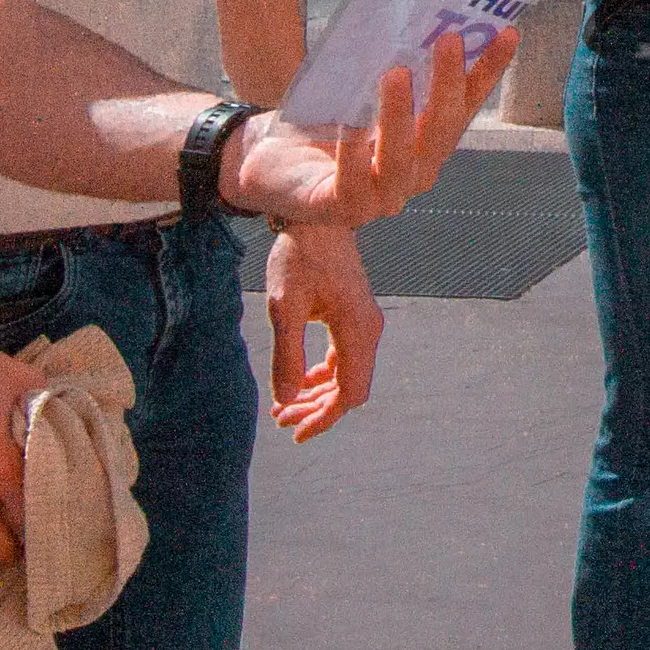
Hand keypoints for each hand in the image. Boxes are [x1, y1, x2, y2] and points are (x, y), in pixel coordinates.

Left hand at [225, 33, 515, 228]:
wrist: (267, 164)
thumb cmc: (322, 122)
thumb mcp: (361, 90)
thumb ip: (392, 67)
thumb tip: (414, 14)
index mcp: (426, 145)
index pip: (465, 106)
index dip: (488, 72)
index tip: (508, 32)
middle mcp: (414, 174)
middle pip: (440, 131)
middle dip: (447, 85)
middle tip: (448, 39)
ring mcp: (381, 198)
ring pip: (401, 159)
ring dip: (400, 116)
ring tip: (396, 72)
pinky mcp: (341, 209)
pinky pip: (352, 182)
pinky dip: (353, 154)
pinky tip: (350, 126)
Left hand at [264, 222, 379, 444]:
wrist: (317, 218)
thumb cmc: (300, 257)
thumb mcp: (285, 307)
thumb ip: (286, 356)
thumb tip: (285, 401)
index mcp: (357, 330)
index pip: (349, 393)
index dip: (324, 418)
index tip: (295, 432)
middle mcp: (368, 330)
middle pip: (350, 389)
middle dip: (316, 410)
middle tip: (280, 420)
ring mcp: (364, 324)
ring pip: (347, 376)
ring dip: (318, 395)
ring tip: (284, 406)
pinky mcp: (355, 318)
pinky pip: (345, 359)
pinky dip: (323, 376)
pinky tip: (300, 381)